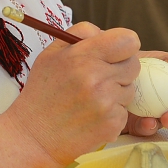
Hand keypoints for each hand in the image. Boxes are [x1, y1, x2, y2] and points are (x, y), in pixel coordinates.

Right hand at [3, 23, 140, 167]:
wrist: (34, 135)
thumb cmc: (42, 91)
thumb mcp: (52, 53)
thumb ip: (80, 34)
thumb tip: (105, 32)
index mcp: (82, 56)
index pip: (128, 40)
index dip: (124, 45)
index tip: (116, 52)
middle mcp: (97, 78)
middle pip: (133, 65)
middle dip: (121, 68)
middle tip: (102, 76)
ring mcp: (106, 103)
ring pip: (130, 89)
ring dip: (117, 91)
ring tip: (92, 97)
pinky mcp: (112, 125)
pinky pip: (125, 111)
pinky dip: (113, 112)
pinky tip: (92, 114)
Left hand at [120, 50, 167, 136]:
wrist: (99, 82)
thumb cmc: (115, 62)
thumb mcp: (125, 52)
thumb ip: (129, 48)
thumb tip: (125, 42)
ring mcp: (167, 110)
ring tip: (166, 118)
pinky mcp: (150, 125)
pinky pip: (158, 130)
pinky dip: (153, 127)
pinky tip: (146, 123)